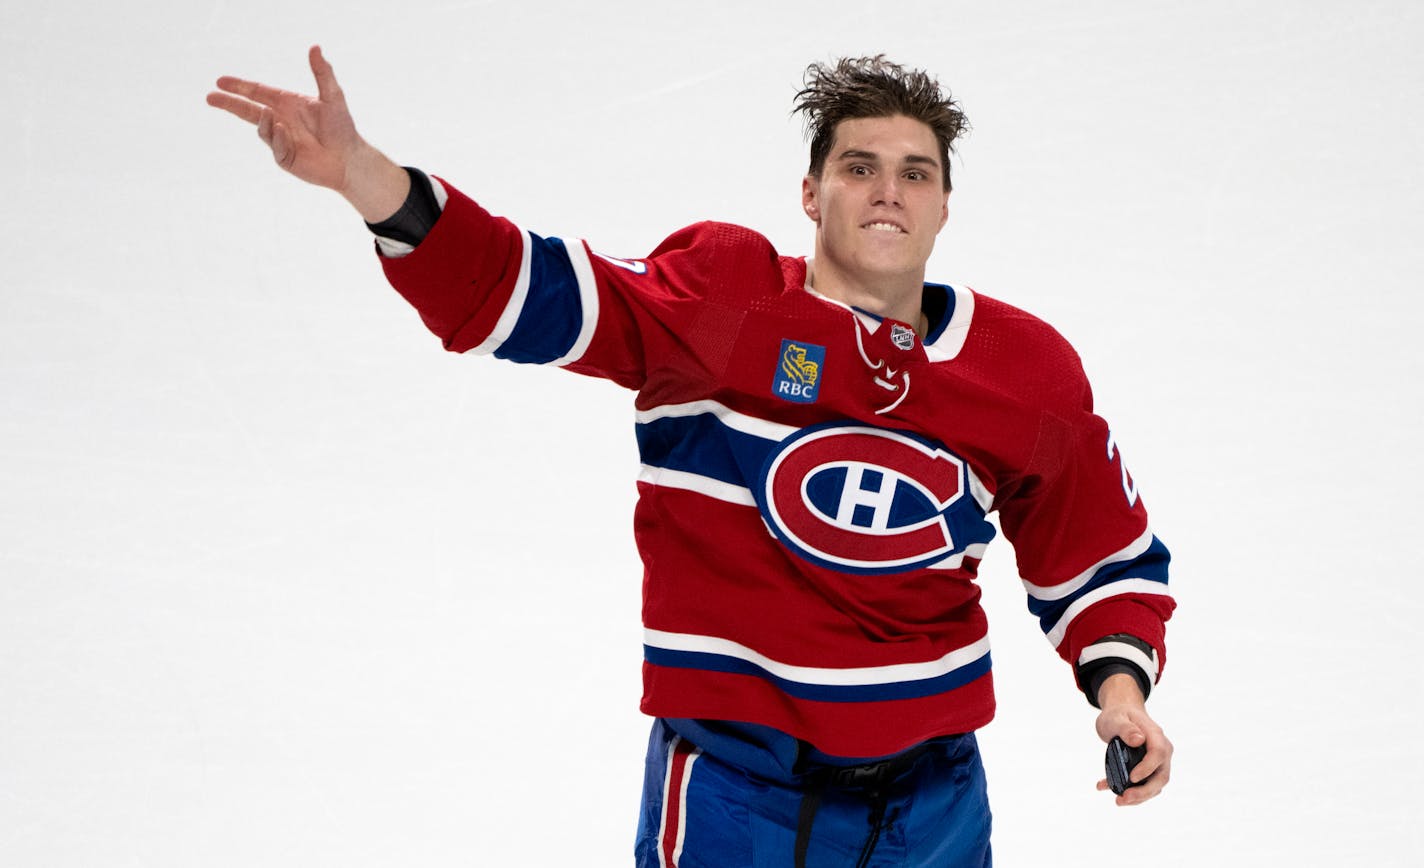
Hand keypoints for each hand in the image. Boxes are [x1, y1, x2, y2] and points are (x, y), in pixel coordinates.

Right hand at [206, 46, 407, 220]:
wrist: (349, 159)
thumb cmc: (343, 127)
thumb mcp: (333, 96)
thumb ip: (322, 73)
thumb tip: (315, 47)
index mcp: (287, 103)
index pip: (257, 92)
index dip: (239, 86)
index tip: (220, 81)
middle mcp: (280, 119)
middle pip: (247, 110)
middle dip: (229, 103)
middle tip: (209, 97)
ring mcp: (280, 139)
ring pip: (261, 128)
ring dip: (264, 123)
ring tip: (275, 120)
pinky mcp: (283, 157)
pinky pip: (274, 146)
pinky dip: (278, 138)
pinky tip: (286, 133)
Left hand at [1093, 674, 1171, 805]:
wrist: (1120, 715)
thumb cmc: (1119, 715)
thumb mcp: (1117, 718)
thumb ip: (1126, 728)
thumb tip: (1139, 740)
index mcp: (1156, 736)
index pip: (1159, 753)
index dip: (1148, 768)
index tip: (1131, 778)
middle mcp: (1161, 750)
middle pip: (1161, 776)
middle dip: (1144, 792)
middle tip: (1123, 799)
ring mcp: (1156, 762)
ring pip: (1154, 785)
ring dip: (1138, 797)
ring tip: (1118, 801)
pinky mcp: (1148, 770)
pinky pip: (1142, 785)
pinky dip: (1128, 790)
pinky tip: (1105, 787)